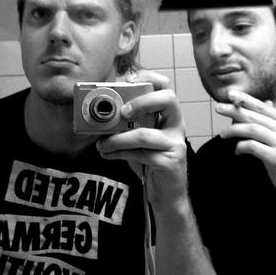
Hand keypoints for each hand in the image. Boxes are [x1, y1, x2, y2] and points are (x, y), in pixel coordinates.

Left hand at [96, 70, 187, 214]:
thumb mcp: (140, 139)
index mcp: (170, 116)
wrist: (167, 196)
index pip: (166, 87)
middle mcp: (177, 126)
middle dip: (142, 101)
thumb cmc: (151, 163)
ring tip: (101, 144)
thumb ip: (128, 125)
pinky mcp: (169, 162)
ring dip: (117, 139)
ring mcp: (176, 144)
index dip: (149, 78)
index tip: (129, 80)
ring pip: (144, 134)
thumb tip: (98, 114)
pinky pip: (140, 154)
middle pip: (168, 99)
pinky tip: (108, 154)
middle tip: (122, 112)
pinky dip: (119, 153)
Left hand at [216, 90, 275, 205]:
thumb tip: (264, 103)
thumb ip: (273, 122)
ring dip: (234, 130)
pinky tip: (237, 151)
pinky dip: (241, 147)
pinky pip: (252, 146)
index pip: (263, 107)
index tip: (230, 94)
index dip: (245, 99)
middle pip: (255, 116)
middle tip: (218, 107)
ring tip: (223, 134)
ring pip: (252, 129)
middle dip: (234, 110)